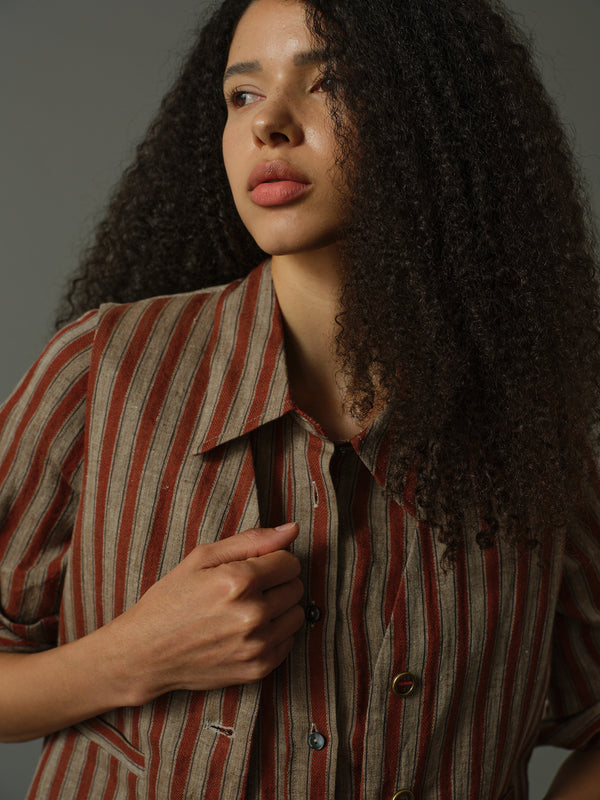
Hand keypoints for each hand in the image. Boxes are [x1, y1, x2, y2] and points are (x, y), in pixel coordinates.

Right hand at [107, 522, 303, 703]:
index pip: (290, 562)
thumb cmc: (171, 600)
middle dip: (277, 583)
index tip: (255, 567)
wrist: (145, 654)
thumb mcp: (202, 558)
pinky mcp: (258, 669)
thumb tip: (293, 529)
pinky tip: (247, 630)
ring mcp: (256, 645)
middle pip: (296, 587)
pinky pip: (289, 642)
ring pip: (297, 615)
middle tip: (247, 589)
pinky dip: (274, 633)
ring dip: (280, 609)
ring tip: (249, 609)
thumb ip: (252, 540)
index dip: (273, 561)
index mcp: (239, 581)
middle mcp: (252, 614)